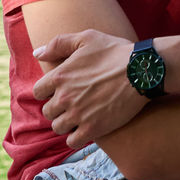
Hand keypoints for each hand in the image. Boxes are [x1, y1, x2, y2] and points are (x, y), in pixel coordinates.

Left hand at [32, 30, 146, 148]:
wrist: (142, 71)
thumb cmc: (116, 52)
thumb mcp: (87, 38)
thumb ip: (59, 44)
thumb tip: (37, 54)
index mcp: (59, 76)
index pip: (38, 92)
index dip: (48, 92)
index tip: (61, 91)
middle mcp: (64, 97)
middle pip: (48, 112)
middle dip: (58, 108)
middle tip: (73, 104)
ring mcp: (78, 115)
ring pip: (59, 127)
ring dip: (67, 123)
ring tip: (80, 117)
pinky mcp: (93, 128)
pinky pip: (73, 141)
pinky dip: (77, 137)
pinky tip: (86, 129)